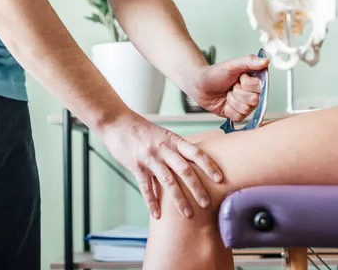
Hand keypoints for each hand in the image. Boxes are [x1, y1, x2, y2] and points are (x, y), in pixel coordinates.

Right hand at [101, 112, 223, 218]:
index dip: (209, 165)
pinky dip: (152, 202)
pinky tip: (157, 215)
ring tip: (188, 214)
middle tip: (207, 203)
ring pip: (168, 182)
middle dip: (197, 188)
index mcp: (173, 140)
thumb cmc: (142, 130)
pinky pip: (146, 187)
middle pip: (185, 170)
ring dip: (179, 200)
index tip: (220, 178)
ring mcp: (150, 158)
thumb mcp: (163, 136)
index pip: (196, 153)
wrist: (117, 123)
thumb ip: (176, 150)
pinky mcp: (136, 166)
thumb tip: (192, 165)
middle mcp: (164, 149)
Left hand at [193, 54, 269, 121]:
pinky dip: (228, 110)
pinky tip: (225, 103)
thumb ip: (249, 61)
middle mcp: (254, 94)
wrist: (200, 86)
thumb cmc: (216, 74)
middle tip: (231, 86)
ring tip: (227, 94)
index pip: (259, 86)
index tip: (239, 77)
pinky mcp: (237, 115)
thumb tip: (266, 61)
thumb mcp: (232, 64)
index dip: (246, 83)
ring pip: (245, 109)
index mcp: (255, 81)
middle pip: (254, 100)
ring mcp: (246, 106)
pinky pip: (238, 117)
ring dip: (232, 100)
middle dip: (237, 92)